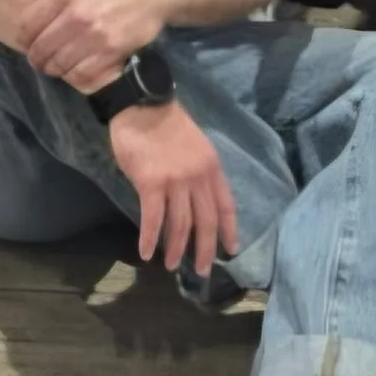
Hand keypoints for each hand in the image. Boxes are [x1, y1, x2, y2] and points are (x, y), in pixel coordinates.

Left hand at [17, 0, 174, 88]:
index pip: (27, 25)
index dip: (24, 38)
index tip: (27, 42)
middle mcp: (75, 15)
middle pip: (41, 49)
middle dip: (37, 57)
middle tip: (40, 59)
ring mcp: (94, 36)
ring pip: (59, 65)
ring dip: (54, 69)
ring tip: (56, 66)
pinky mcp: (111, 52)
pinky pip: (82, 75)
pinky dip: (74, 77)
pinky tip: (75, 71)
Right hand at [109, 100, 240, 275]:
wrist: (143, 106)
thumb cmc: (167, 124)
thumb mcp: (196, 146)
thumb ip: (199, 172)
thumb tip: (194, 200)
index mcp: (212, 167)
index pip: (226, 205)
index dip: (229, 230)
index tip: (232, 250)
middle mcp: (198, 177)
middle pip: (206, 221)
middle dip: (205, 249)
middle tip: (202, 270)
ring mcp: (175, 182)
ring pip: (180, 225)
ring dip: (176, 248)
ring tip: (172, 265)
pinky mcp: (151, 184)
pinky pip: (152, 219)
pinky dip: (149, 239)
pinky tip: (146, 253)